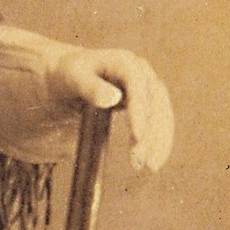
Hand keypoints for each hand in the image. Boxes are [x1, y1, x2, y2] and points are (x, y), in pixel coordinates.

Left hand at [47, 47, 174, 171]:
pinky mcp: (147, 103)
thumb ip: (90, 87)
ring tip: (150, 167)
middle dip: (152, 132)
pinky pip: (159, 122)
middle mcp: (141, 72)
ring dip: (159, 141)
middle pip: (155, 102)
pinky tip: (152, 160)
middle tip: (140, 161)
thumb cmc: (68, 75)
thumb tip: (113, 98)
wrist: (69, 76)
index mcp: (123, 62)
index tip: (138, 137)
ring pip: (161, 114)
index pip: (137, 86)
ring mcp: (146, 87)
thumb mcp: (72, 78)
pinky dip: (158, 141)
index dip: (140, 111)